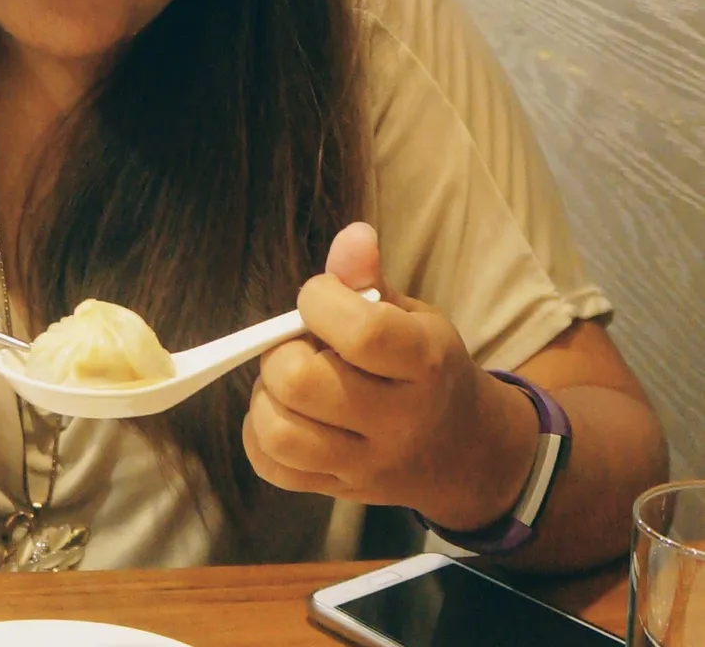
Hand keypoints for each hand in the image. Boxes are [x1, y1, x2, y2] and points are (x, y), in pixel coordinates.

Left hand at [243, 223, 538, 530]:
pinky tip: (286, 413)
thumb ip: (371, 279)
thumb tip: (351, 235)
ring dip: (268, 395)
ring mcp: (367, 466)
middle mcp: (398, 422)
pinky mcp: (338, 494)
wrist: (468, 453)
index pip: (360, 332)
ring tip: (292, 381)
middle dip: (283, 351)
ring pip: (280, 432)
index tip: (321, 297)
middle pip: (303, 383)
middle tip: (303, 345)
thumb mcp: (415, 316)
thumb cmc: (432, 368)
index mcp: (425, 365)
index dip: (319, 301)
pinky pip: (272, 467)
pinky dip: (260, 436)